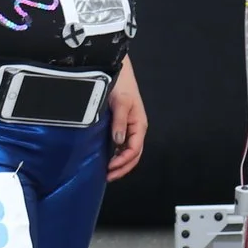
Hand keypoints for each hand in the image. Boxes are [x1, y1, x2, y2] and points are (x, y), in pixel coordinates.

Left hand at [104, 58, 146, 180]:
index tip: (110, 168)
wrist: (117, 70)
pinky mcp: (122, 125)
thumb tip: (118, 142)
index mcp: (139, 125)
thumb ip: (120, 122)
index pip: (134, 150)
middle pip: (134, 155)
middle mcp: (136, 128)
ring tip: (108, 172)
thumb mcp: (121, 103)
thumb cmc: (121, 85)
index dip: (123, 162)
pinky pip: (123, 144)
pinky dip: (117, 154)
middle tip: (108, 177)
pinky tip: (108, 158)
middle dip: (123, 168)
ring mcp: (130, 127)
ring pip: (129, 151)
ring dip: (120, 163)